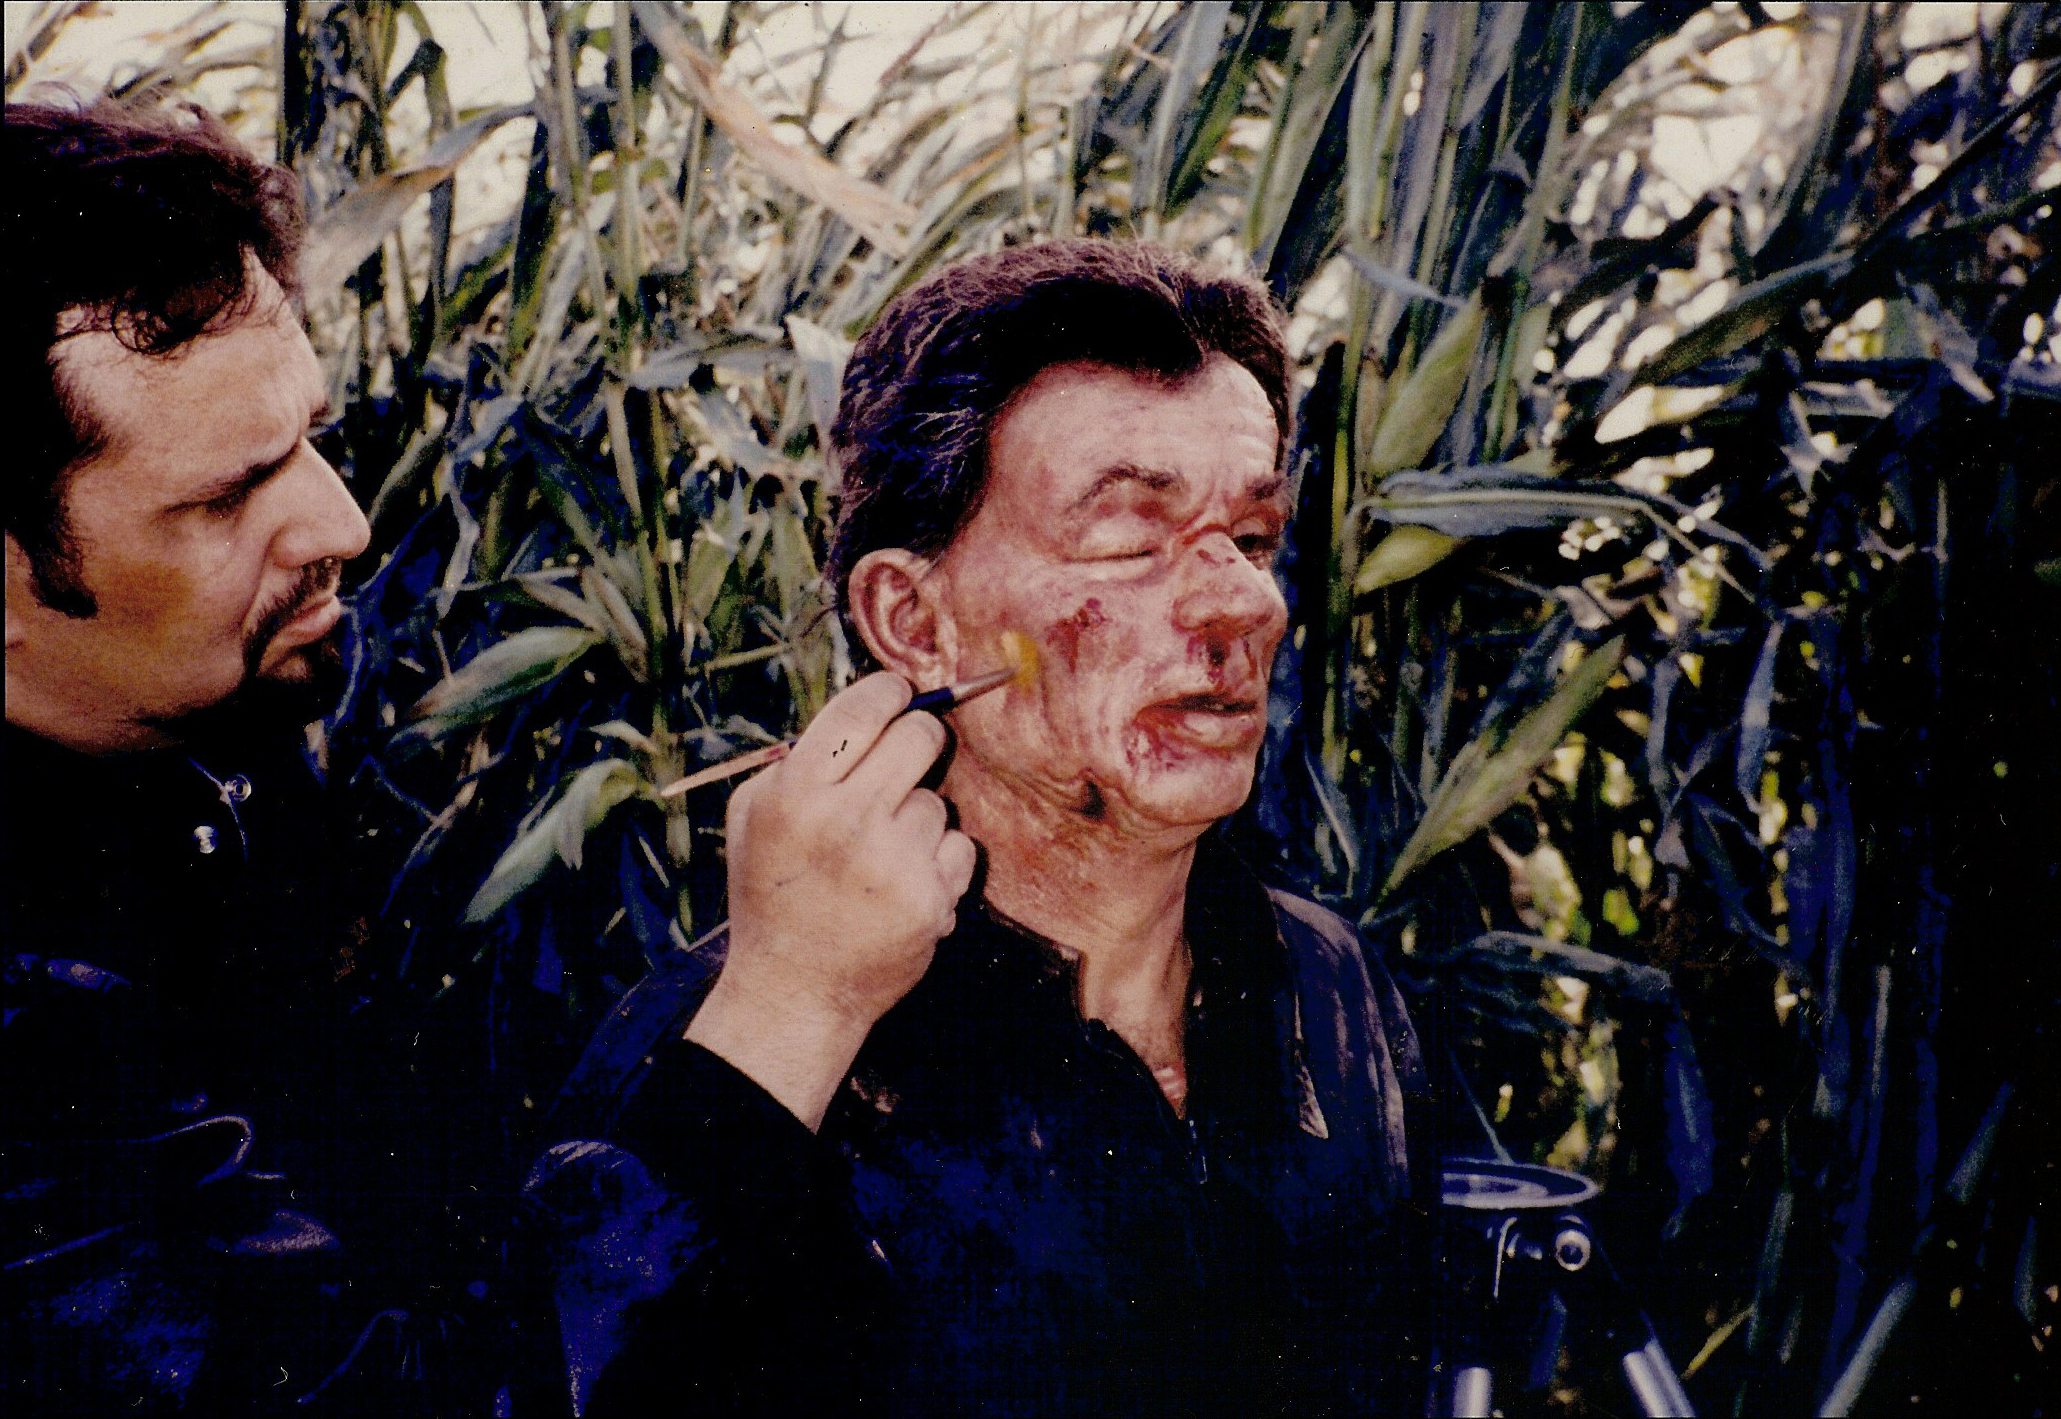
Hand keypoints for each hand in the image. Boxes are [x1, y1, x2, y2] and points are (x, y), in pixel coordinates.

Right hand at [687, 673, 976, 1127]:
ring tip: (879, 857)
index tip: (900, 695)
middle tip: (910, 753)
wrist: (795, 991)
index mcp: (794, 793)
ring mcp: (892, 861)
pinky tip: (904, 886)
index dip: (892, 692)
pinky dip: (940, 863)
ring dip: (918, 819)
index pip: (864, 707)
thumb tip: (866, 708)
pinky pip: (960, 846)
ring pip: (938, 800)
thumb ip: (796, 759)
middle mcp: (844, 821)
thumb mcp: (753, 817)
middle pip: (920, 735)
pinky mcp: (931, 898)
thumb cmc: (774, 893)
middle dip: (921, 737)